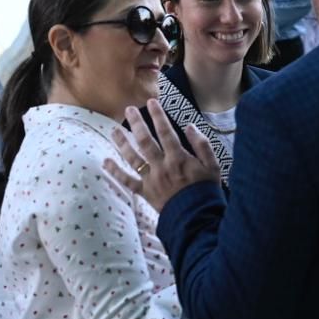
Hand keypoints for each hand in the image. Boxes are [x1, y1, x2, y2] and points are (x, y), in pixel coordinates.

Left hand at [105, 101, 221, 211]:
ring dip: (122, 143)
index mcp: (179, 158)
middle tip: (128, 110)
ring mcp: (151, 179)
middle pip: (145, 141)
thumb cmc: (206, 190)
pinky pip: (127, 181)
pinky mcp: (145, 192)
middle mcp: (162, 166)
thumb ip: (202, 145)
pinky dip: (115, 172)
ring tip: (114, 130)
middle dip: (137, 123)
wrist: (197, 217)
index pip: (166, 132)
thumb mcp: (213, 166)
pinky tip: (105, 162)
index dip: (158, 116)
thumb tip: (190, 127)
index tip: (152, 102)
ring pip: (132, 158)